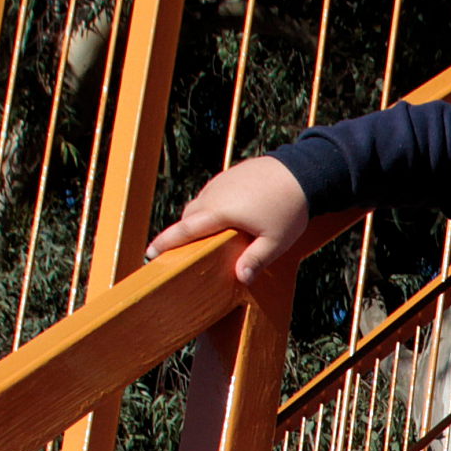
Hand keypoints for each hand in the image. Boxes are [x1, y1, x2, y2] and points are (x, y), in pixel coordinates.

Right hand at [145, 155, 310, 284]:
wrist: (301, 171)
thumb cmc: (289, 209)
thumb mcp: (275, 241)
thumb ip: (256, 260)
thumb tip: (240, 279)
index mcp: (220, 213)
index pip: (185, 230)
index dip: (166, 242)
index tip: (149, 254)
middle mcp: (214, 195)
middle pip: (188, 218)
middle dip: (180, 235)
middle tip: (175, 253)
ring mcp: (220, 183)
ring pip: (199, 205)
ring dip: (196, 221)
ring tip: (200, 240)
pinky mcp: (228, 176)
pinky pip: (210, 196)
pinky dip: (208, 209)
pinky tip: (221, 221)